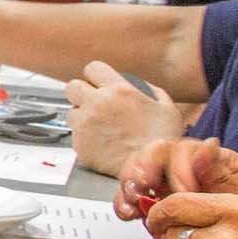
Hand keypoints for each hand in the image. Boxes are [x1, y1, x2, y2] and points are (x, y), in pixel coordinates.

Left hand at [63, 61, 183, 175]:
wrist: (153, 170)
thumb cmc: (162, 140)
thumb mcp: (166, 106)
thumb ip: (148, 90)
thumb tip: (135, 84)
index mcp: (118, 90)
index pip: (92, 68)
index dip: (96, 76)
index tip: (99, 83)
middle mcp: (97, 104)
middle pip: (72, 86)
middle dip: (81, 93)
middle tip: (93, 103)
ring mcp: (84, 124)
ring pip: (71, 112)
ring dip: (81, 116)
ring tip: (100, 127)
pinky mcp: (79, 144)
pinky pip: (74, 135)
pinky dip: (84, 138)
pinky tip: (102, 143)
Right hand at [115, 136, 237, 215]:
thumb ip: (222, 173)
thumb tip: (207, 145)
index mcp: (209, 157)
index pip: (185, 149)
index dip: (179, 169)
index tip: (185, 192)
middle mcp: (183, 163)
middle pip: (154, 153)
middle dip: (144, 169)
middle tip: (144, 189)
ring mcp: (164, 179)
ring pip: (136, 169)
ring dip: (130, 185)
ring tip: (134, 203)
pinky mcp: (149, 197)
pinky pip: (128, 193)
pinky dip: (123, 203)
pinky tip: (129, 214)